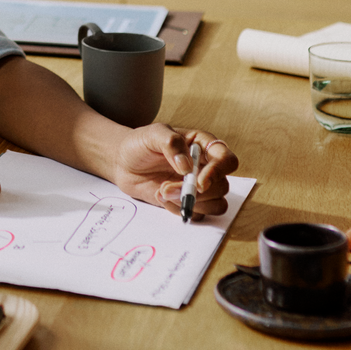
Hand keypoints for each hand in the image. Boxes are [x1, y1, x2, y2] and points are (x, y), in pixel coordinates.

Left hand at [108, 125, 236, 217]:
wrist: (123, 163)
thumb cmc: (140, 144)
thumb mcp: (153, 134)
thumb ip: (171, 144)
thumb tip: (187, 166)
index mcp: (203, 146)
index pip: (227, 160)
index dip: (218, 173)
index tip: (198, 182)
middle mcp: (206, 167)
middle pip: (222, 187)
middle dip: (195, 192)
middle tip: (166, 187)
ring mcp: (198, 187)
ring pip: (216, 204)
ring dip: (190, 203)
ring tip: (163, 191)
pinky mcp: (187, 202)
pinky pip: (198, 215)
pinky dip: (179, 210)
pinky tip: (161, 197)